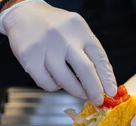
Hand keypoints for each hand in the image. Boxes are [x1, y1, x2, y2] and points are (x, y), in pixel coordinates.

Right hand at [0, 0, 116, 104]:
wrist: (24, 14)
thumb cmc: (57, 28)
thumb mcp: (77, 32)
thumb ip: (90, 54)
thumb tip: (103, 85)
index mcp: (80, 29)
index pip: (99, 57)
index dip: (107, 78)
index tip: (111, 92)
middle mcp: (63, 37)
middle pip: (85, 70)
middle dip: (94, 90)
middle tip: (98, 100)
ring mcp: (45, 47)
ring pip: (65, 81)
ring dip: (75, 91)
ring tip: (76, 89)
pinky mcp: (29, 57)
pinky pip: (47, 84)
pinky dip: (54, 87)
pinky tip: (55, 78)